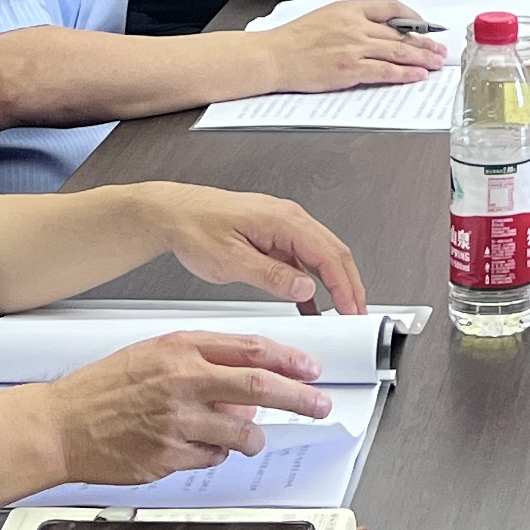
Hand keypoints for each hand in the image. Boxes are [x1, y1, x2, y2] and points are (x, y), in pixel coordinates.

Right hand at [42, 333, 331, 482]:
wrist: (59, 425)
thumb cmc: (102, 389)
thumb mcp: (153, 354)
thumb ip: (202, 361)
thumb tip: (244, 382)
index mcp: (180, 349)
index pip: (250, 349)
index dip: (288, 360)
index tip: (310, 368)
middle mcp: (182, 382)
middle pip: (259, 388)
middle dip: (299, 398)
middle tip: (319, 404)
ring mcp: (177, 422)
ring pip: (242, 433)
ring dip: (254, 437)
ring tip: (249, 437)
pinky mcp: (169, 457)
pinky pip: (212, 458)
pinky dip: (216, 454)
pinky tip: (197, 446)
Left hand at [142, 182, 366, 311]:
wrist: (171, 214)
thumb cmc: (194, 228)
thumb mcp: (231, 259)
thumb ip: (271, 275)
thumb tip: (306, 288)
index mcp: (282, 220)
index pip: (328, 255)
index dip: (345, 286)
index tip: (352, 310)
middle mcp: (288, 219)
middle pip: (334, 253)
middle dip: (350, 286)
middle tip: (357, 315)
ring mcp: (282, 227)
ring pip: (321, 256)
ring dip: (335, 285)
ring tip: (342, 314)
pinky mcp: (273, 237)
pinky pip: (302, 260)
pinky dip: (312, 284)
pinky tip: (311, 306)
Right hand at [259, 0, 444, 95]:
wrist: (274, 56)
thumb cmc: (295, 38)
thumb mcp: (326, 15)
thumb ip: (353, 18)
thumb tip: (378, 27)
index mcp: (350, 8)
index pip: (392, 7)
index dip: (413, 17)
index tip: (425, 26)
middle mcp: (355, 25)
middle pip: (400, 32)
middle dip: (425, 41)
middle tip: (440, 48)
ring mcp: (354, 48)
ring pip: (398, 50)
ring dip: (422, 57)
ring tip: (436, 62)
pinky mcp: (350, 69)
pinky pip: (385, 71)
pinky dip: (405, 73)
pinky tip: (417, 75)